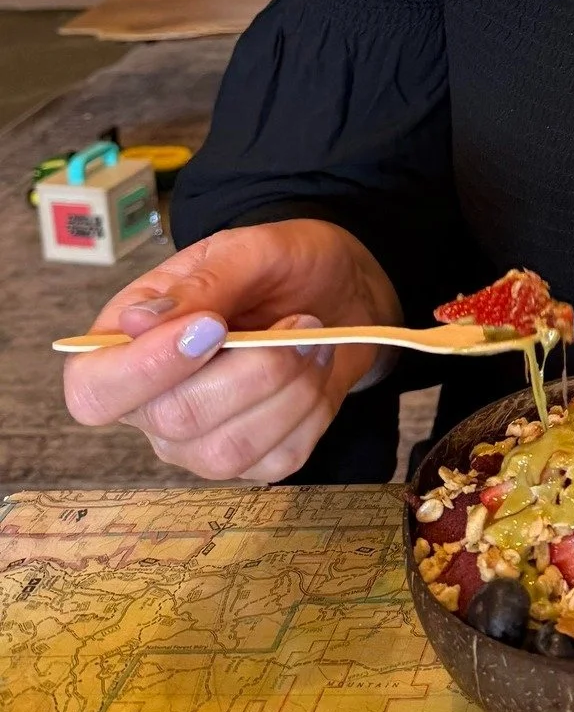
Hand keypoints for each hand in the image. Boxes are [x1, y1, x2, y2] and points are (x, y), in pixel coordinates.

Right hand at [62, 221, 402, 482]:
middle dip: (253, 370)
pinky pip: (277, 459)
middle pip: (175, 419)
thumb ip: (199, 283)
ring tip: (311, 338)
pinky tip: (315, 369)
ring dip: (289, 389)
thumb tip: (134, 323)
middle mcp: (150, 404)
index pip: (94, 389)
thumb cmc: (281, 267)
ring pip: (227, 451)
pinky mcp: (251, 461)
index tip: (212, 328)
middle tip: (299, 321)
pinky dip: (311, 410)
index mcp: (126, 343)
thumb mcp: (247, 250)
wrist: (340, 291)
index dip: (144, 370)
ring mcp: (198, 442)